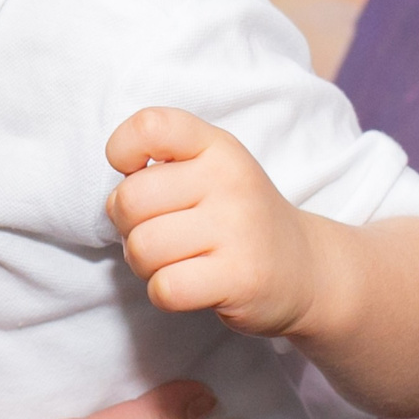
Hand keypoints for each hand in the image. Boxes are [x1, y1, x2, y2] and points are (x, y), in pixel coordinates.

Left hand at [106, 108, 316, 337]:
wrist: (304, 269)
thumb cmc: (234, 218)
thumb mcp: (208, 171)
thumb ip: (157, 167)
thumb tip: (114, 202)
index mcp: (217, 147)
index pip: (151, 126)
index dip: (122, 149)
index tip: (135, 172)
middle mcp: (230, 181)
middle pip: (129, 200)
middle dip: (127, 225)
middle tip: (159, 232)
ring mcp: (239, 229)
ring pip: (142, 248)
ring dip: (145, 264)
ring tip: (176, 260)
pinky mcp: (241, 278)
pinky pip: (165, 288)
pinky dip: (164, 293)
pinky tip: (191, 284)